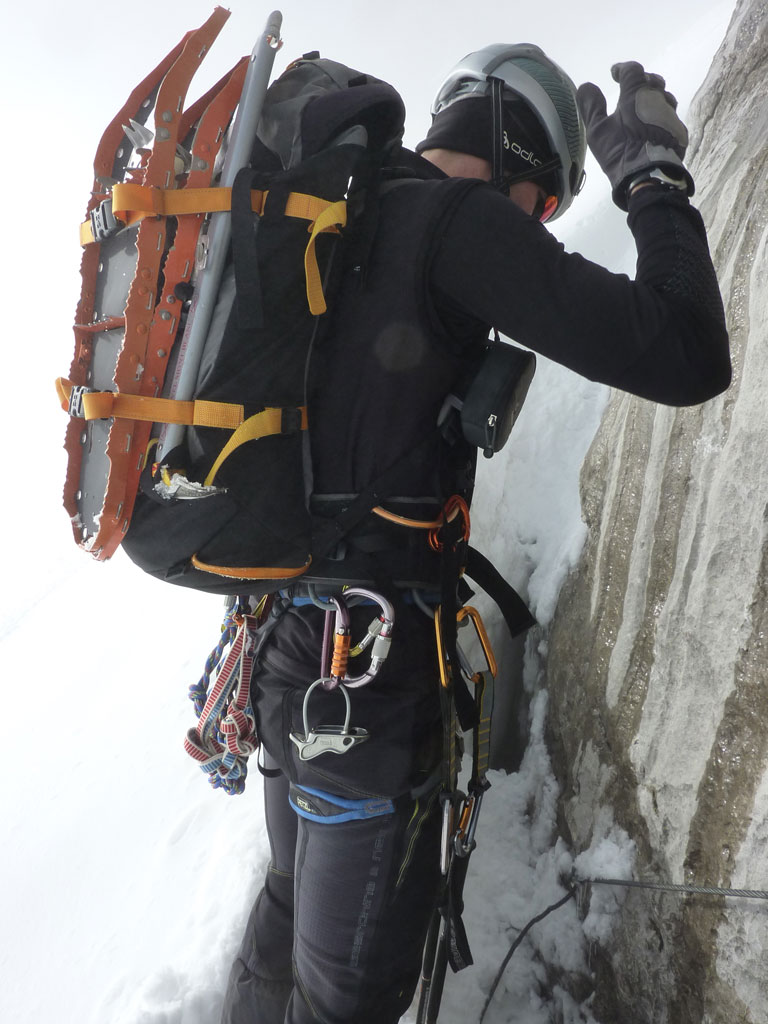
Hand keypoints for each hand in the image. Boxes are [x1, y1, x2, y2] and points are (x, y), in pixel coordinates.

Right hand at [577, 61, 692, 209]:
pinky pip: (671, 118)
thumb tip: (585, 86)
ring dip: (655, 100)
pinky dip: (662, 119)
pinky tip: (655, 129)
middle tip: (632, 90)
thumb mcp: (597, 131)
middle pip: (653, 81)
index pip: (632, 70)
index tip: (615, 73)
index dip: (622, 69)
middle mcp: (657, 98)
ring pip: (665, 98)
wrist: (648, 175)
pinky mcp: (679, 131)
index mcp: (636, 94)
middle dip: (642, 82)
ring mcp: (671, 115)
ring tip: (645, 109)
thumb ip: (591, 106)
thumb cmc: (619, 151)